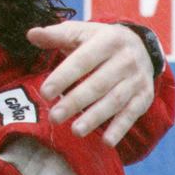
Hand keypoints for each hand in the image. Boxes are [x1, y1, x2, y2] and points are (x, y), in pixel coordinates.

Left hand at [27, 21, 153, 146]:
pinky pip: (132, 114)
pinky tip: (106, 141)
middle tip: (54, 117)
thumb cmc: (99, 41)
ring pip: (115, 101)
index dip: (63, 77)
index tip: (44, 93)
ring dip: (95, 118)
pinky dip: (120, 128)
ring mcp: (137, 79)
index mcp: (108, 40)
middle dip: (75, 102)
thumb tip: (31, 34)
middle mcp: (126, 60)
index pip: (82, 61)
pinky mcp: (144, 96)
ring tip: (75, 131)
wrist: (141, 46)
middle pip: (98, 84)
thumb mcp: (81, 33)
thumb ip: (56, 35)